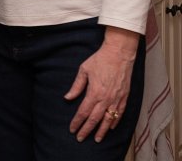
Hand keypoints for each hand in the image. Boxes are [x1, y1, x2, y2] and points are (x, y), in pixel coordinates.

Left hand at [64, 27, 138, 142]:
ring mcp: (116, 99)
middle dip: (86, 130)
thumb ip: (76, 86)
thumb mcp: (84, 70)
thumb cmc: (100, 60)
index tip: (72, 129)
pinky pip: (120, 114)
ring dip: (101, 131)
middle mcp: (105, 99)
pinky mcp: (124, 97)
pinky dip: (115, 122)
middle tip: (80, 138)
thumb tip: (67, 98)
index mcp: (94, 92)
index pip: (83, 112)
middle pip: (94, 119)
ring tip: (96, 139)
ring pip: (108, 120)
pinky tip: (111, 127)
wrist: (119, 54)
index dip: (77, 122)